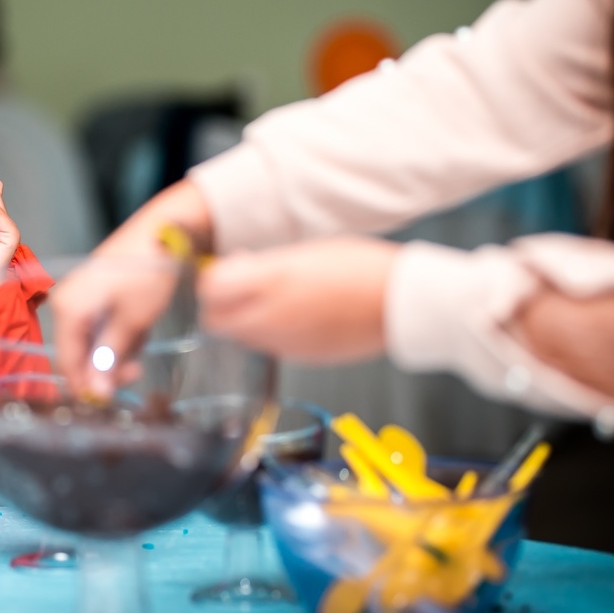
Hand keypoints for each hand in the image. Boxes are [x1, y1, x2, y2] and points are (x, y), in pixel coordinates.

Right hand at [51, 179, 212, 397]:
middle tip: (136, 371)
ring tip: (141, 341)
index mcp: (68, 309)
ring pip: (92, 344)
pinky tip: (139, 328)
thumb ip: (111, 358)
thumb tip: (96, 394)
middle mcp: (67, 304)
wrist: (164, 232)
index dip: (86, 386)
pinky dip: (120, 335)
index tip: (110, 400)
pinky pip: (101, 329)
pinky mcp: (95, 297)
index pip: (67, 362)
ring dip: (117, 352)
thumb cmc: (147, 274)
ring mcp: (80, 300)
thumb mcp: (132, 322)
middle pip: (78, 354)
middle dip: (106, 368)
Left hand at [198, 237, 397, 362]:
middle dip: (218, 306)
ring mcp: (287, 342)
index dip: (210, 281)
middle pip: (215, 321)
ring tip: (268, 301)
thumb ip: (263, 266)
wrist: (403, 303)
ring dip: (242, 321)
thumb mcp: (305, 253)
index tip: (220, 273)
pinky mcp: (302, 358)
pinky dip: (268, 335)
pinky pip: (269, 348)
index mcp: (274, 281)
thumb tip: (233, 269)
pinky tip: (291, 317)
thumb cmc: (362, 268)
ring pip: (240, 338)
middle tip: (235, 290)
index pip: (210, 290)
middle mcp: (273, 316)